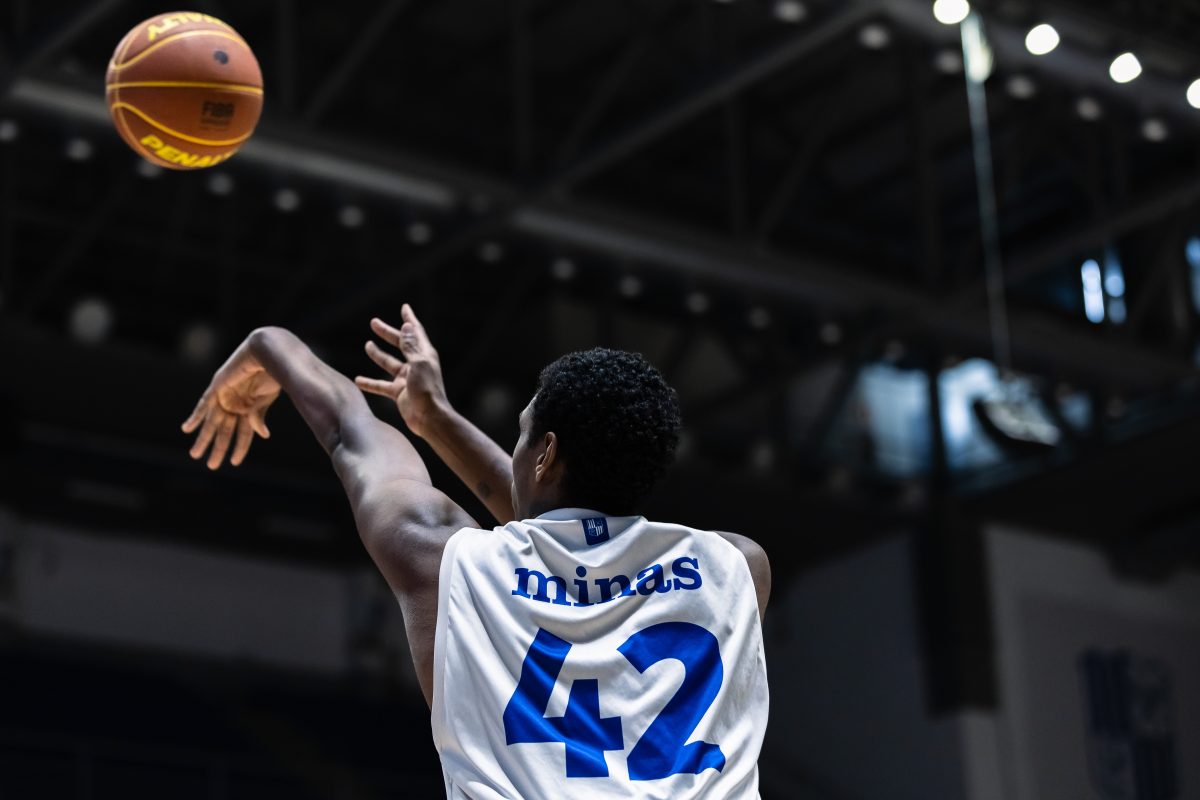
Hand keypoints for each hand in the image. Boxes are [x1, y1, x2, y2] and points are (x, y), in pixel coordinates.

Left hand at [182, 354, 279, 468]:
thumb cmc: (271, 375)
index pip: (244, 434)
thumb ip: (258, 416)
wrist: (266, 354)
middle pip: (225, 431)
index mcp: (250, 409)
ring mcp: (225, 397)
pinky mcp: (217, 387)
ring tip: (195, 454)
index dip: (240, 448)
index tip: (234, 463)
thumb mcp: (265, 400)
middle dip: (218, 448)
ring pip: (212, 422)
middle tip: (212, 466)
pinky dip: (195, 417)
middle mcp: (236, 405)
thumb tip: (261, 435)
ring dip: (204, 438)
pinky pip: (203, 405)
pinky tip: (187, 429)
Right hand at [355, 304, 447, 438]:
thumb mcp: (419, 364)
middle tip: (374, 322)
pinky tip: (358, 380)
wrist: (429, 418)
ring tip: (367, 345)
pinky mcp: (399, 393)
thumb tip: (407, 325)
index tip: (404, 307)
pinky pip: (381, 385)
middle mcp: (416, 364)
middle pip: (399, 344)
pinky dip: (370, 383)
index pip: (415, 332)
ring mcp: (407, 379)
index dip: (409, 319)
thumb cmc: (427, 390)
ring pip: (389, 363)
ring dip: (378, 355)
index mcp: (424, 355)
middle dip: (387, 333)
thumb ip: (410, 346)